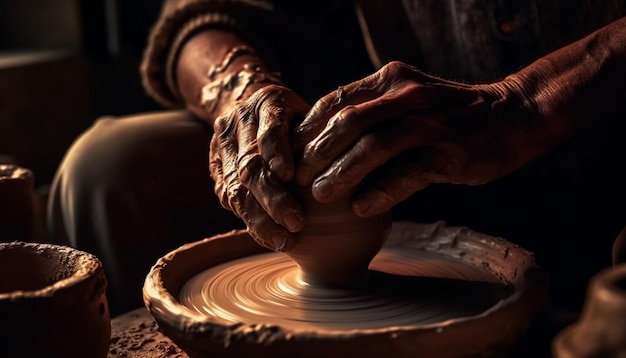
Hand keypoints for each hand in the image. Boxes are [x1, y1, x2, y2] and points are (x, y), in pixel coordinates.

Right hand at [210, 84, 310, 250]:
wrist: (259, 109)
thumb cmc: (303, 118)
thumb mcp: (316, 115)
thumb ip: (326, 135)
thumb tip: (354, 165)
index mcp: (267, 101)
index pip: (268, 129)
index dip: (277, 153)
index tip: (290, 176)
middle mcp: (238, 120)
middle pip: (250, 164)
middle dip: (272, 198)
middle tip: (297, 223)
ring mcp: (222, 145)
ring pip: (235, 186)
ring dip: (260, 218)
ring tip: (284, 240)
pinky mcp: (217, 168)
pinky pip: (228, 198)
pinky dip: (250, 221)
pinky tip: (269, 238)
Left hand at [295, 61, 537, 216]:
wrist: (512, 115)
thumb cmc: (450, 112)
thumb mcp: (408, 96)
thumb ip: (372, 111)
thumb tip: (326, 140)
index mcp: (391, 81)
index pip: (338, 101)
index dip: (309, 129)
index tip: (292, 153)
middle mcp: (407, 96)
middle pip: (350, 123)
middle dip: (318, 153)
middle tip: (298, 179)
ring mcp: (430, 124)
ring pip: (374, 147)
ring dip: (342, 172)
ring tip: (320, 196)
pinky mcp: (449, 154)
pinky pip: (407, 174)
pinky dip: (380, 192)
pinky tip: (361, 209)